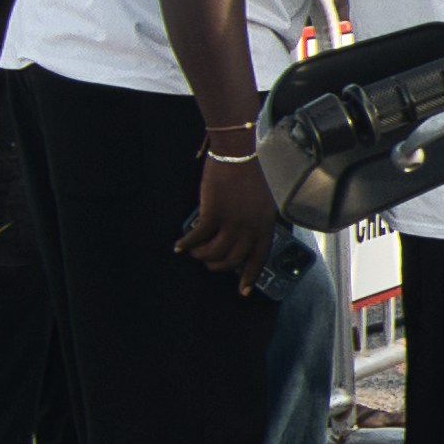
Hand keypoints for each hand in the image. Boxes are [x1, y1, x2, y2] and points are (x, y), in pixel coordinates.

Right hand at [178, 145, 278, 280]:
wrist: (237, 153)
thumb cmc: (250, 172)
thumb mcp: (262, 201)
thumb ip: (256, 220)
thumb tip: (243, 237)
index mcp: (265, 224)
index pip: (259, 257)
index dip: (249, 276)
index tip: (242, 290)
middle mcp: (250, 227)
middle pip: (232, 259)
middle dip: (218, 266)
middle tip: (208, 262)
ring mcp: (232, 221)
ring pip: (214, 252)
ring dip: (201, 255)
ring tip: (194, 252)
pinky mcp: (213, 213)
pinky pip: (198, 237)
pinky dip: (187, 244)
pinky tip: (179, 246)